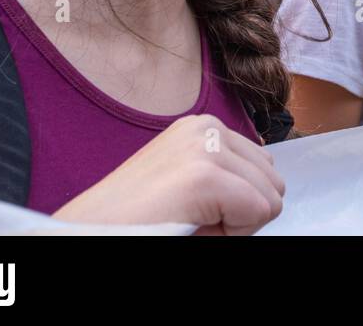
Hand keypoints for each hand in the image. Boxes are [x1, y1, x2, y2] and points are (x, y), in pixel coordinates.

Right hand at [53, 114, 283, 235]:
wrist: (86, 234)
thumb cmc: (138, 222)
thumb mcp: (191, 185)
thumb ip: (232, 175)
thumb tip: (275, 187)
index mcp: (203, 128)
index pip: (265, 169)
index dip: (236, 204)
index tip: (192, 211)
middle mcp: (206, 127)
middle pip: (274, 181)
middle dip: (241, 211)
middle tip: (191, 220)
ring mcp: (205, 148)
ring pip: (271, 199)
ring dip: (236, 223)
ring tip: (188, 221)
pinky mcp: (204, 176)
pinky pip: (260, 212)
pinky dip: (234, 232)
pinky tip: (192, 226)